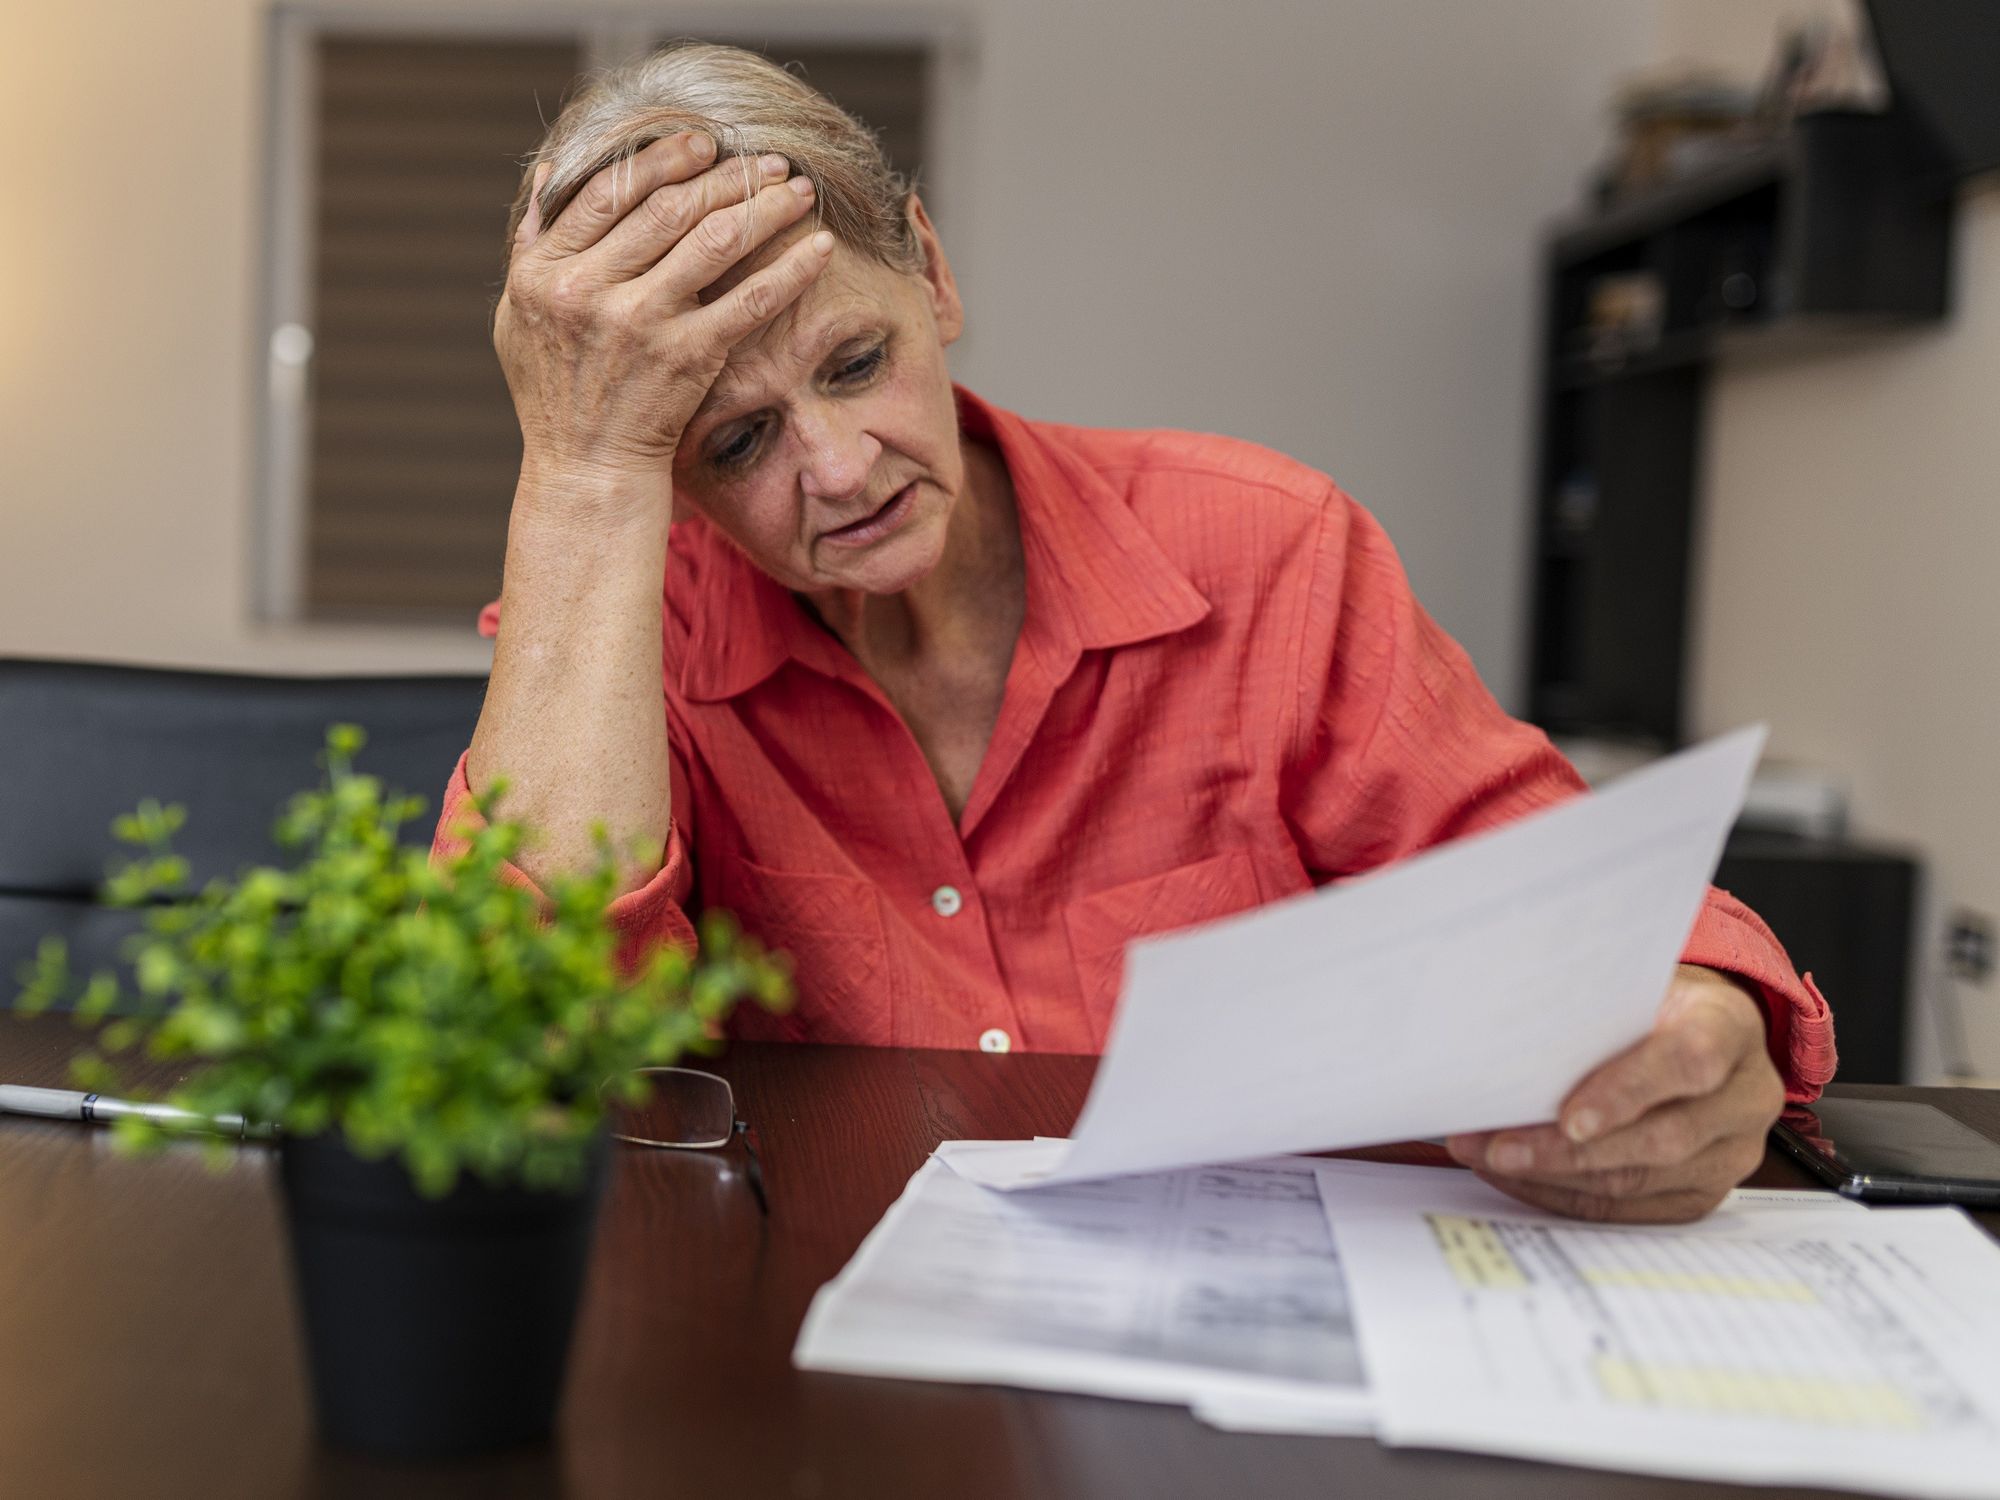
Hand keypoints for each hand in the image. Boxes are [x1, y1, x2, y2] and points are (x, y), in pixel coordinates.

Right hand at [494, 131, 834, 487]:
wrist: (585, 471)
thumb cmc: (555, 395)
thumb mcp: (519, 315)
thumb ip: (532, 245)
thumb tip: (549, 175)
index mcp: (544, 270)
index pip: (609, 191)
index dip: (661, 159)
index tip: (703, 143)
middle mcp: (587, 289)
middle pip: (668, 207)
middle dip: (726, 175)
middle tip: (768, 161)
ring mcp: (639, 322)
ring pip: (713, 239)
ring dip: (764, 206)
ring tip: (798, 190)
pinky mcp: (686, 357)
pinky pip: (749, 299)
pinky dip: (789, 269)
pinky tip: (819, 247)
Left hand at [1446, 965, 1784, 1222]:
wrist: (1703, 1032)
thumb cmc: (1654, 1005)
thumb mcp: (1632, 986)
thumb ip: (1593, 1010)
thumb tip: (1508, 1039)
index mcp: (1731, 1029)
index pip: (1688, 1062)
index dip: (1628, 1091)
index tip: (1569, 1118)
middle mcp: (1745, 1099)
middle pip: (1661, 1138)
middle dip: (1569, 1150)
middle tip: (1499, 1147)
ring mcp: (1732, 1154)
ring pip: (1639, 1181)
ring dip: (1554, 1176)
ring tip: (1492, 1159)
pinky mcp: (1704, 1194)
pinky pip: (1631, 1209)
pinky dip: (1567, 1195)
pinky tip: (1520, 1178)